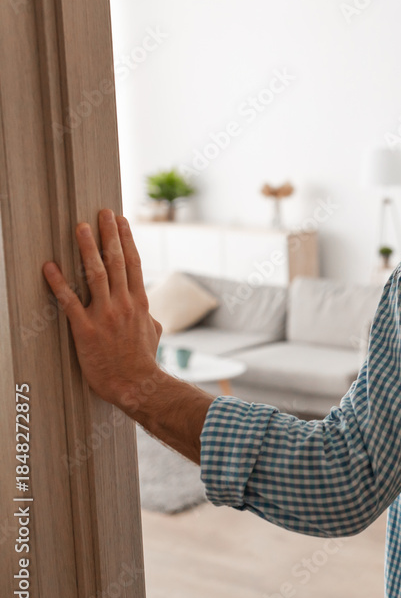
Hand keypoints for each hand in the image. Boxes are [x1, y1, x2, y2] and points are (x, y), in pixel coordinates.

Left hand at [43, 209, 162, 408]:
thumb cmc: (144, 362)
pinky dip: (58, 283)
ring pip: (95, 274)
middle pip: (115, 261)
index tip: (121, 222)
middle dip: (108, 235)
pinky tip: (49, 266)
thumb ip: (149, 318)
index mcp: (139, 303)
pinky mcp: (86, 329)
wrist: (138, 384)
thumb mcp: (154, 335)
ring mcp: (105, 315)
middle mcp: (123, 303)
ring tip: (79, 228)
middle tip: (101, 213)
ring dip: (86, 248)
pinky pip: (69, 301)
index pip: (132, 264)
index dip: (126, 240)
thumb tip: (150, 314)